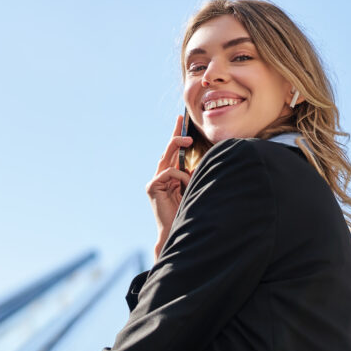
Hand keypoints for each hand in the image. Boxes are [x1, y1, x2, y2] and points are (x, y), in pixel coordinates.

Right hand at [146, 115, 191, 258]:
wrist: (176, 230)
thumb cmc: (188, 211)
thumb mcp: (192, 188)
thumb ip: (191, 174)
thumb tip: (197, 162)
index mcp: (170, 177)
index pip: (173, 153)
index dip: (176, 136)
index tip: (181, 120)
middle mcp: (160, 177)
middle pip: (167, 150)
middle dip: (175, 134)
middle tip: (182, 120)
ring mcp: (155, 182)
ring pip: (167, 158)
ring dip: (179, 146)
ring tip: (190, 140)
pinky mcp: (152, 187)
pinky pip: (169, 172)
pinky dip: (180, 176)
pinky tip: (185, 185)